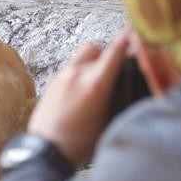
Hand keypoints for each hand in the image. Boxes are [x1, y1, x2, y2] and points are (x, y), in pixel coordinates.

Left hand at [28, 31, 129, 166]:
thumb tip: (131, 87)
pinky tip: (83, 90)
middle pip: (98, 49)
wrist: (45, 150)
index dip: (127, 38)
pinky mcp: (52, 81)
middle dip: (110, 53)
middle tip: (117, 66)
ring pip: (83, 56)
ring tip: (99, 79)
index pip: (115, 51)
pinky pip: (71, 66)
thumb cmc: (79, 143)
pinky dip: (81, 70)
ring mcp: (62, 75)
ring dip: (94, 60)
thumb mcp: (108, 122)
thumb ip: (119, 100)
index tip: (135, 30)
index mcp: (95, 84)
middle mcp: (77, 73)